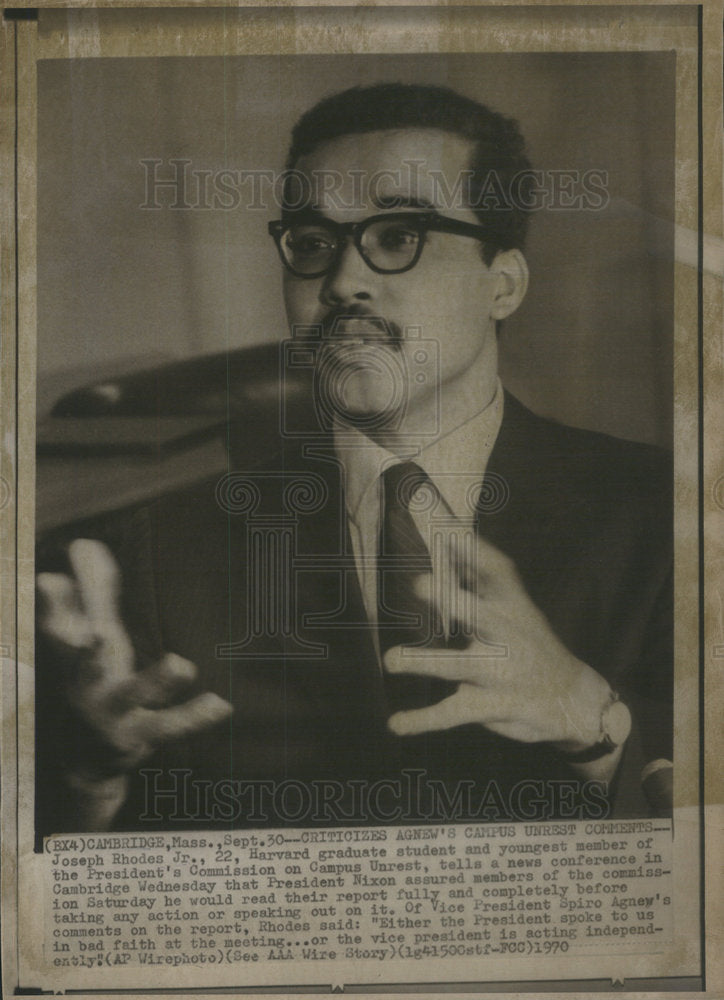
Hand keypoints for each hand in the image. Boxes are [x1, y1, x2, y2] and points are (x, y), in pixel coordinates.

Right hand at [36, 539, 231, 827]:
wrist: (84, 761)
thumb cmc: (92, 680)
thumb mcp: (90, 635)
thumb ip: (91, 590)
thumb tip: (84, 543)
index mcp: (71, 656)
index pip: (56, 626)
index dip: (53, 605)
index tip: (48, 581)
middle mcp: (84, 684)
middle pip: (79, 665)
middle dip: (81, 649)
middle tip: (94, 634)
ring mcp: (111, 712)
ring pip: (132, 695)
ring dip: (156, 681)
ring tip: (181, 665)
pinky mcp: (139, 735)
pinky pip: (170, 726)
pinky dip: (195, 717)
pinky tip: (222, 705)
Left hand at [384, 531, 612, 753]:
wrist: (574, 699)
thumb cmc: (532, 644)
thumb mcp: (515, 609)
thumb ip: (480, 579)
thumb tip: (449, 540)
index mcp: (513, 607)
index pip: (495, 572)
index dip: (472, 550)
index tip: (446, 529)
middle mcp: (508, 636)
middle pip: (479, 614)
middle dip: (453, 601)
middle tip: (422, 582)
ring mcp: (502, 672)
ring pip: (459, 666)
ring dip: (424, 662)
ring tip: (391, 660)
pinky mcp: (496, 705)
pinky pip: (455, 712)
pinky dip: (424, 719)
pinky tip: (397, 723)